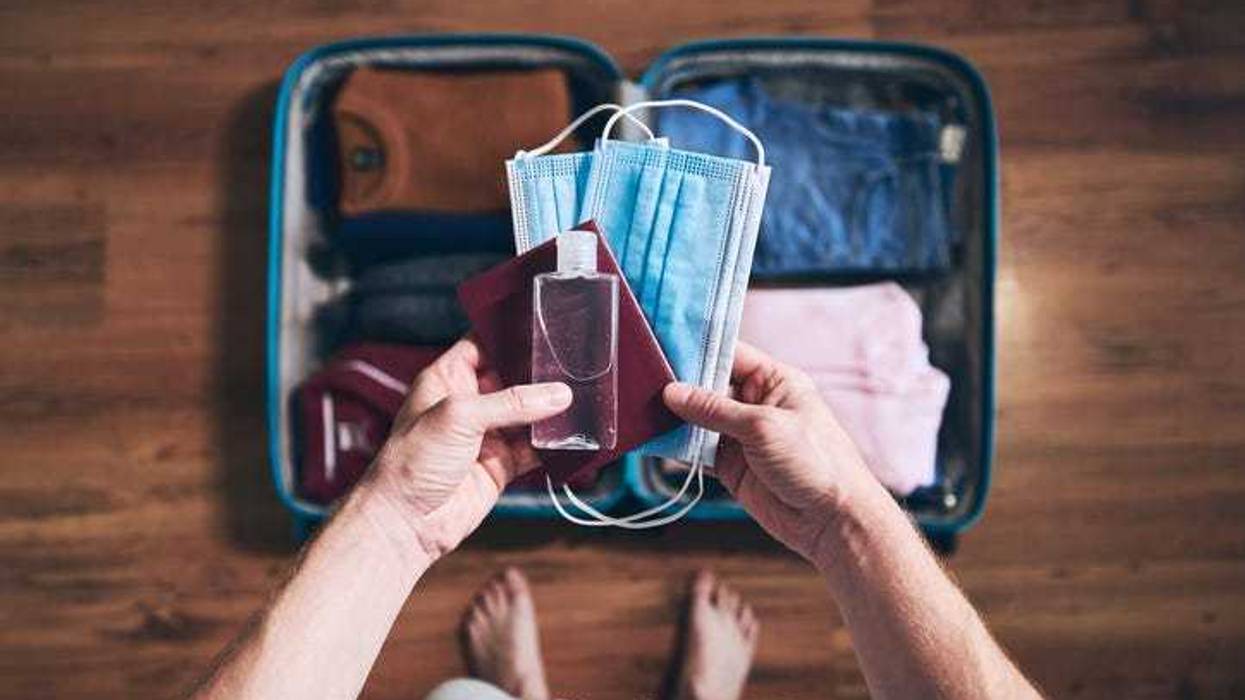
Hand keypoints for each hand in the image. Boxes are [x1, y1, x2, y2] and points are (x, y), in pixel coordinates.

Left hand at [368, 338, 570, 561]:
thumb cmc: (411, 463)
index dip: (508, 334)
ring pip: (527, 415)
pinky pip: (533, 448)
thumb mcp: (459, 416)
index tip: (542, 325)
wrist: (405, 523)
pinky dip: (552, 443)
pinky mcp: (499, 465)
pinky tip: (571, 434)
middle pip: (511, 379)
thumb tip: (557, 394)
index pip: (482, 344)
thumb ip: (511, 403)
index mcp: (447, 380)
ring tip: (582, 395)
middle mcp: (467, 404)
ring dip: (549, 410)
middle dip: (538, 374)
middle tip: (572, 362)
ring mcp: (485, 436)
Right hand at [663, 342, 882, 561]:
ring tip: (638, 405)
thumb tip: (673, 392)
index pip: (729, 354)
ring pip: (697, 417)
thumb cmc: (816, 463)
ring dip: (673, 415)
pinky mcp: (729, 464)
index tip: (662, 344)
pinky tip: (653, 436)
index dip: (696, 349)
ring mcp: (740, 435)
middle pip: (708, 384)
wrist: (831, 520)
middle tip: (642, 377)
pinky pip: (696, 448)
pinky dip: (676, 444)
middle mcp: (756, 404)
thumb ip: (715, 409)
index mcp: (774, 381)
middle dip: (678, 383)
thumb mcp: (763, 426)